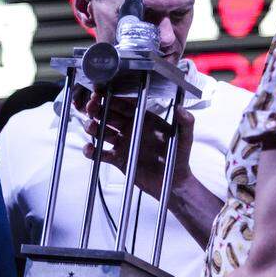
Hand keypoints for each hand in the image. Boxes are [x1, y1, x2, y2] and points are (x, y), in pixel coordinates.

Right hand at [75, 91, 194, 199]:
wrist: (173, 183)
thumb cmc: (180, 158)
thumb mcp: (185, 139)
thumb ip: (186, 123)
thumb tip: (181, 109)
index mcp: (144, 119)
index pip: (125, 105)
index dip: (113, 98)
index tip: (103, 93)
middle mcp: (130, 128)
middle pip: (109, 115)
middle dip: (98, 109)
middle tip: (91, 106)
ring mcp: (123, 143)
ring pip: (102, 132)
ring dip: (93, 127)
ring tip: (90, 126)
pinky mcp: (118, 159)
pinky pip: (101, 153)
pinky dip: (92, 151)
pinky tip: (89, 149)